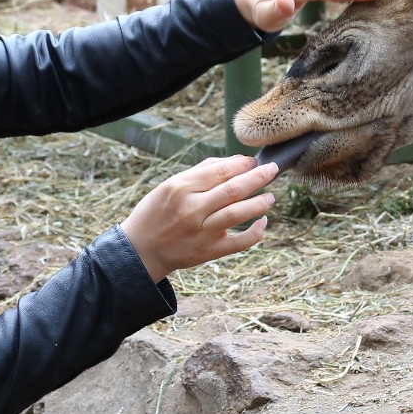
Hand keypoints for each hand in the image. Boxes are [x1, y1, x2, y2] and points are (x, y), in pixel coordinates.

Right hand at [119, 155, 279, 281]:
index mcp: (180, 187)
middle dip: (258, 177)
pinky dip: (256, 233)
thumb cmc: (156, 213)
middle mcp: (192, 208)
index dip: (242, 164)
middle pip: (233, 189)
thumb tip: (235, 161)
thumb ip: (200, 172)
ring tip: (271, 196)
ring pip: (238, 213)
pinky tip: (264, 222)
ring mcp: (201, 232)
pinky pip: (239, 243)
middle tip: (272, 170)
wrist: (140, 251)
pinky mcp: (208, 252)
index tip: (253, 161)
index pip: (220, 171)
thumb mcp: (169, 185)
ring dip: (259, 202)